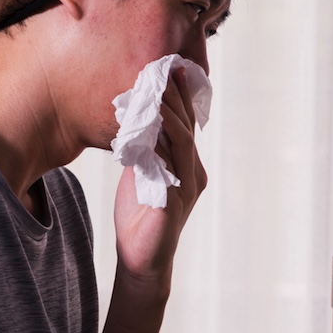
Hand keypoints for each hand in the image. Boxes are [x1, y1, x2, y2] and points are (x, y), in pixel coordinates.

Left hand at [113, 67, 207, 286]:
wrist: (141, 261)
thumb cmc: (141, 218)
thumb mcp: (142, 175)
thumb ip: (146, 150)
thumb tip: (138, 120)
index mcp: (188, 166)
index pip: (186, 127)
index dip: (180, 99)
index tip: (172, 71)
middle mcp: (194, 174)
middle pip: (187, 130)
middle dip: (176, 100)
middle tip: (167, 73)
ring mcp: (186, 189)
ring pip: (182, 146)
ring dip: (169, 118)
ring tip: (158, 94)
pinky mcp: (173, 205)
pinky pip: (168, 170)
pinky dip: (159, 149)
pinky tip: (148, 133)